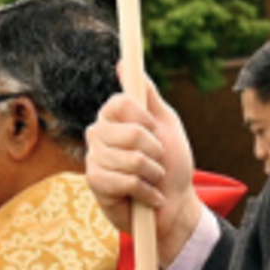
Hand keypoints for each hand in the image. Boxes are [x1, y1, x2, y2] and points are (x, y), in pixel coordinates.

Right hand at [85, 68, 199, 267]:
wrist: (174, 206)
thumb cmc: (171, 165)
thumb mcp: (165, 124)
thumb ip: (147, 95)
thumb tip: (124, 63)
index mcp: (113, 117)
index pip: (120, 102)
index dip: (145, 119)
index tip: (155, 131)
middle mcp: (98, 134)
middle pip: (131, 132)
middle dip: (155, 151)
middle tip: (156, 162)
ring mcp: (95, 159)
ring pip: (132, 159)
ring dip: (153, 174)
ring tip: (151, 181)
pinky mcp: (95, 183)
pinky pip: (127, 181)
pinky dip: (146, 191)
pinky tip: (146, 196)